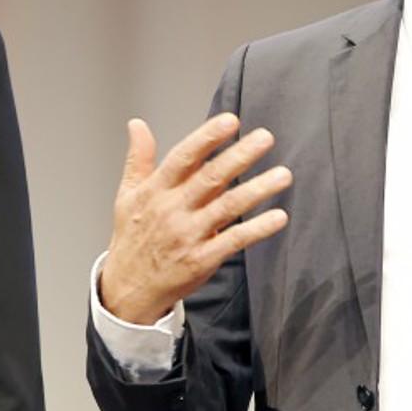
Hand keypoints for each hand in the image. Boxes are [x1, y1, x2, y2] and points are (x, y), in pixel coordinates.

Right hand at [99, 114, 291, 324]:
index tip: (231, 121)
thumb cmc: (132, 239)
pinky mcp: (202, 259)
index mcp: (156, 191)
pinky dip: (257, 229)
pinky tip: (279, 217)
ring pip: (228, 207)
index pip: (183, 157)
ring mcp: (188, 236)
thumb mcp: (127, 195)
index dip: (207, 138)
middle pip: (210, 178)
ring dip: (258, 190)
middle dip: (240, 156)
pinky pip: (234, 240)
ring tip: (284, 175)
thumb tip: (137, 124)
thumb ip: (138, 158)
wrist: (128, 289)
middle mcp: (173, 210)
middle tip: (266, 138)